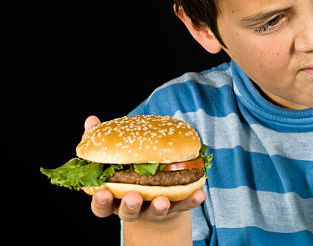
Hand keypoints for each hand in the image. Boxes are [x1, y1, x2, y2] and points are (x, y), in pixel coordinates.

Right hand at [83, 116, 206, 222]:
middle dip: (130, 204)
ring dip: (159, 206)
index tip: (102, 192)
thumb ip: (101, 143)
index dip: (101, 201)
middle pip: (128, 211)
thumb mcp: (113, 159)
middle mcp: (132, 207)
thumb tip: (91, 120)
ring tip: (163, 199)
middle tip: (133, 196)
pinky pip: (183, 205)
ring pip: (155, 212)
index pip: (101, 205)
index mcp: (113, 198)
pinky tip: (200, 193)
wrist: (152, 196)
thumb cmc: (128, 172)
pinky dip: (191, 200)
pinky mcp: (174, 207)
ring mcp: (153, 209)